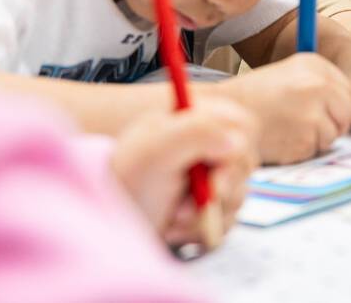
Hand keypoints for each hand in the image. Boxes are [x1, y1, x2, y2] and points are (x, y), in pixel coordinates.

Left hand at [111, 98, 258, 250]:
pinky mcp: (207, 210)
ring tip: (172, 214)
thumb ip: (198, 132)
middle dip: (218, 189)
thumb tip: (237, 142)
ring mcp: (208, 180)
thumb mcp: (156, 149)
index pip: (243, 125)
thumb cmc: (125, 182)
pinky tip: (175, 227)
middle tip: (187, 199)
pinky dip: (201, 229)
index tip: (212, 169)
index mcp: (196, 120)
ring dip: (204, 213)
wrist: (106, 227)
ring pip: (238, 196)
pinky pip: (227, 222)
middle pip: (245, 164)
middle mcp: (206, 147)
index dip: (235, 149)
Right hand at [222, 53, 350, 162]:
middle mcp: (319, 85)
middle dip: (333, 123)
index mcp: (315, 64)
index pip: (346, 90)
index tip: (320, 111)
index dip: (335, 105)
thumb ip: (319, 85)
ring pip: (332, 134)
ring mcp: (313, 112)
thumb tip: (347, 104)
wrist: (224, 114)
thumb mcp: (289, 75)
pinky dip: (301, 150)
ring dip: (315, 138)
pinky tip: (282, 139)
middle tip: (307, 126)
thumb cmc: (254, 97)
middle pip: (347, 112)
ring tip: (287, 129)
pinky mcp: (306, 139)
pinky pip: (315, 149)